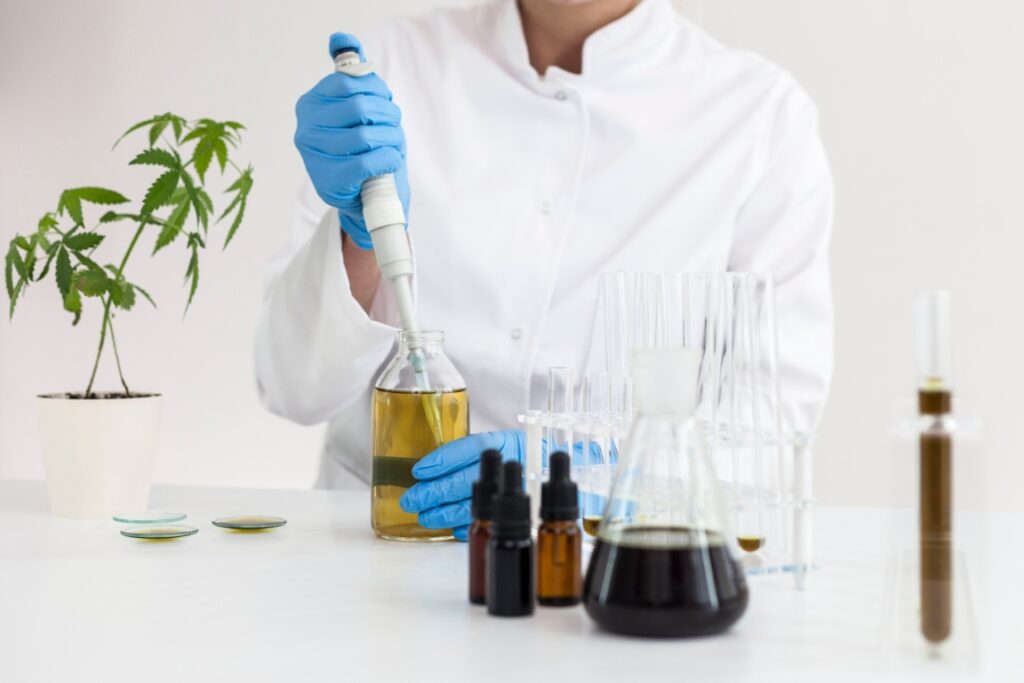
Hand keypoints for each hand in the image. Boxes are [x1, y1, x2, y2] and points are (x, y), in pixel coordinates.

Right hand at [294, 32, 409, 248]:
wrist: (366, 196)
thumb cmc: (365, 146)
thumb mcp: (358, 106)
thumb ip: (351, 72)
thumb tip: (341, 38)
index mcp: (310, 104)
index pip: (348, 82)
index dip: (376, 91)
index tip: (383, 104)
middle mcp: (305, 128)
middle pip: (360, 107)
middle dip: (388, 116)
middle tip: (393, 127)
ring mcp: (314, 156)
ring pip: (367, 135)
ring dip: (392, 139)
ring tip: (392, 146)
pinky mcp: (329, 181)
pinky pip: (368, 160)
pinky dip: (388, 159)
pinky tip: (389, 162)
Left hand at [400, 430, 524, 540]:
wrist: (545, 466)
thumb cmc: (512, 453)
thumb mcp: (493, 442)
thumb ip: (465, 452)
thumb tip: (427, 469)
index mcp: (500, 442)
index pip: (467, 449)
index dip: (441, 461)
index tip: (419, 471)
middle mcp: (504, 465)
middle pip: (463, 480)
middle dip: (433, 492)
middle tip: (412, 500)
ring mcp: (509, 488)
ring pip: (470, 504)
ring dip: (443, 513)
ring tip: (425, 516)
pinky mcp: (512, 509)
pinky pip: (484, 520)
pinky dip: (464, 525)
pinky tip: (450, 528)